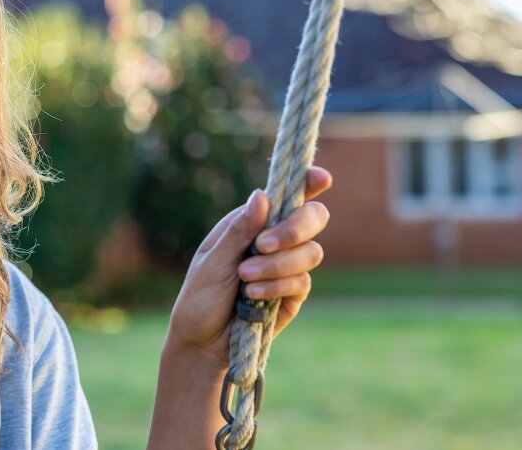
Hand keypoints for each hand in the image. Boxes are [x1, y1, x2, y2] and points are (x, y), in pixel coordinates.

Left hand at [165, 167, 331, 369]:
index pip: (286, 195)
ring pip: (311, 252)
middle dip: (293, 229)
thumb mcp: (212, 261)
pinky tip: (251, 296)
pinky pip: (303, 282)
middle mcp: (274, 240)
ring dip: (277, 265)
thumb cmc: (200, 297)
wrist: (202, 343)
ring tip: (244, 279)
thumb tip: (262, 194)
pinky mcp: (293, 294)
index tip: (321, 178)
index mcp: (252, 222)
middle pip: (312, 218)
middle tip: (263, 244)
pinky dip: (277, 286)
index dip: (308, 182)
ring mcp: (287, 266)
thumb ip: (239, 231)